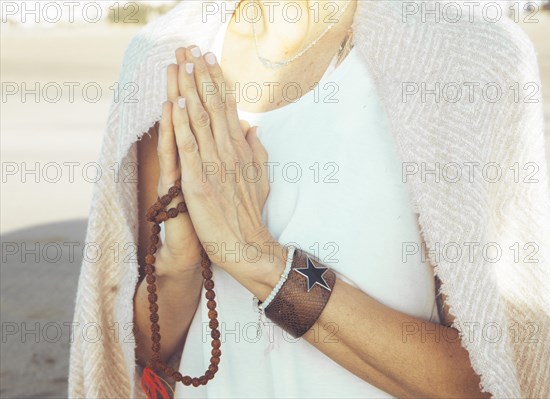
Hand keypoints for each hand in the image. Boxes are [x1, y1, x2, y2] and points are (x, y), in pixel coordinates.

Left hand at [169, 46, 274, 275]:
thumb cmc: (250, 214)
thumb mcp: (260, 177)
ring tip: (182, 65)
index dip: (217, 82)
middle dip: (201, 76)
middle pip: (213, 107)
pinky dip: (182, 124)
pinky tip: (177, 103)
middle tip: (191, 50)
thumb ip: (256, 151)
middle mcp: (229, 152)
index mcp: (241, 149)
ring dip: (189, 90)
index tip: (209, 59)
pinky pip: (188, 147)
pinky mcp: (198, 182)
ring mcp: (214, 166)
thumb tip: (253, 128)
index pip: (228, 108)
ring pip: (200, 120)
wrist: (246, 245)